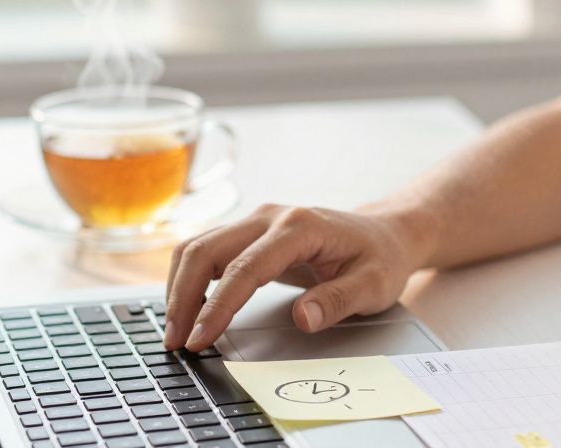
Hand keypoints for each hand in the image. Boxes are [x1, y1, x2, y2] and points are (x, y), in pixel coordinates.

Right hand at [162, 203, 428, 351]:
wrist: (384, 233)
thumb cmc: (380, 258)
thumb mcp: (374, 285)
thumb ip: (338, 301)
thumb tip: (303, 317)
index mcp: (300, 227)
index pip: (245, 268)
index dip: (218, 306)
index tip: (200, 339)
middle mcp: (271, 217)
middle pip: (206, 250)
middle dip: (183, 297)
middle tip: (176, 343)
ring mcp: (257, 221)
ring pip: (198, 246)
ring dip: (179, 288)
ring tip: (175, 332)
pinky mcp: (249, 232)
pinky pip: (207, 250)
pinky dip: (189, 278)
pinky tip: (186, 308)